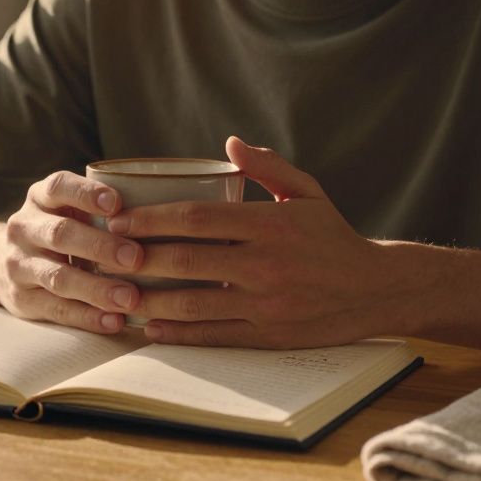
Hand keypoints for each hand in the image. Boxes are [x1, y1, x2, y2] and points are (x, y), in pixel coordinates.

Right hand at [0, 171, 143, 333]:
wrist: (1, 261)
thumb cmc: (60, 229)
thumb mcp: (69, 208)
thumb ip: (104, 210)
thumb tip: (168, 216)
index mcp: (40, 198)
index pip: (59, 187)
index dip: (86, 194)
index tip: (117, 203)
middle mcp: (24, 228)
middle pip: (60, 234)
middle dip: (100, 246)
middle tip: (136, 258)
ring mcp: (18, 265)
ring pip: (58, 278)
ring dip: (97, 289)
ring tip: (130, 298)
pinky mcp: (22, 300)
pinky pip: (57, 310)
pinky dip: (88, 317)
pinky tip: (115, 321)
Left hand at [106, 137, 391, 347]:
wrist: (375, 290)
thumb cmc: (332, 236)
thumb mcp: (307, 192)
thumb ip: (267, 166)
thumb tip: (228, 144)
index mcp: (269, 223)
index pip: (197, 218)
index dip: (151, 219)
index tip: (119, 219)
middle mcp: (265, 264)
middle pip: (185, 260)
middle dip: (138, 258)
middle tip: (105, 255)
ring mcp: (265, 303)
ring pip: (192, 303)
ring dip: (148, 300)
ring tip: (116, 294)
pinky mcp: (268, 335)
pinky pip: (213, 336)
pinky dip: (177, 333)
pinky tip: (149, 328)